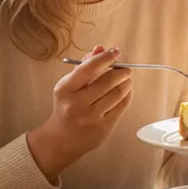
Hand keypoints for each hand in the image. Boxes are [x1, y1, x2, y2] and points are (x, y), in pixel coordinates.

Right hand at [28, 45, 133, 182]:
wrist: (61, 139)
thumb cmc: (66, 107)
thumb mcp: (69, 85)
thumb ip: (85, 65)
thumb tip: (101, 49)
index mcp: (65, 90)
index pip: (89, 69)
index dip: (105, 58)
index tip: (116, 51)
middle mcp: (77, 104)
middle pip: (107, 81)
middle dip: (121, 71)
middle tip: (125, 69)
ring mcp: (91, 117)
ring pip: (118, 93)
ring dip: (126, 83)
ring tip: (125, 80)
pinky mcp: (103, 127)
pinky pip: (122, 106)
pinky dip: (127, 95)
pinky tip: (125, 92)